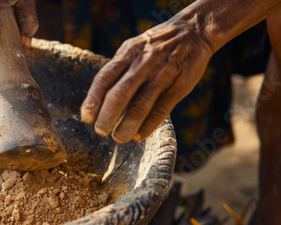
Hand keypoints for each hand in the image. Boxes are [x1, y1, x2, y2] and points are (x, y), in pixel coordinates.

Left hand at [80, 20, 213, 142]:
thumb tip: (99, 100)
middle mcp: (143, 63)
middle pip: (120, 94)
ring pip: (140, 105)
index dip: (93, 100)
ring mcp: (163, 74)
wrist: (194, 30)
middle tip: (100, 131)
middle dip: (107, 116)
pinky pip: (162, 109)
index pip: (104, 78)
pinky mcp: (180, 85)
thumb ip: (118, 70)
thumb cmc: (156, 46)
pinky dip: (149, 125)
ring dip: (127, 125)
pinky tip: (139, 135)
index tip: (86, 118)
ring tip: (118, 138)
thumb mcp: (134, 48)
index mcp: (128, 53)